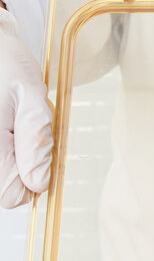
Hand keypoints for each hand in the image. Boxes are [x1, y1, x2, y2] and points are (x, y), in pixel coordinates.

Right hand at [0, 8, 52, 207]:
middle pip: (5, 190)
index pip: (12, 195)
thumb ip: (35, 139)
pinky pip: (0, 160)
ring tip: (16, 124)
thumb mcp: (31, 96)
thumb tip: (40, 182)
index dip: (34, 180)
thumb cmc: (7, 65)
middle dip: (25, 167)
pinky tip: (9, 125)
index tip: (43, 153)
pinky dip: (8, 150)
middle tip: (28, 130)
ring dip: (15, 157)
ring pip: (2, 175)